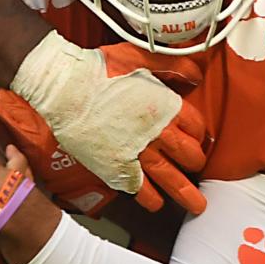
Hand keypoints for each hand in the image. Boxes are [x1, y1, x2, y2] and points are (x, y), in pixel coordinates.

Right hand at [9, 31, 207, 214]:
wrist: (66, 88)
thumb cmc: (100, 70)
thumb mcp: (141, 57)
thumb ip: (172, 66)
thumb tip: (196, 74)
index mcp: (166, 107)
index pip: (196, 127)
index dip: (198, 133)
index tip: (196, 137)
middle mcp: (157, 134)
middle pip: (188, 156)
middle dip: (195, 163)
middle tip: (196, 167)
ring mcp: (137, 153)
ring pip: (170, 178)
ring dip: (185, 193)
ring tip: (196, 206)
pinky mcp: (116, 168)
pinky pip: (139, 189)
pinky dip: (149, 198)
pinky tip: (156, 204)